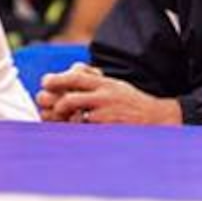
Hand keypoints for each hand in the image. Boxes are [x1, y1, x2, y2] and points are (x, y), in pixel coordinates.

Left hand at [39, 65, 182, 124]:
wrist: (156, 118)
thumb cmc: (132, 102)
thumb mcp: (115, 84)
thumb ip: (94, 78)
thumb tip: (72, 70)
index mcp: (105, 83)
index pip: (76, 77)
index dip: (58, 79)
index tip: (45, 82)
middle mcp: (104, 96)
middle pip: (71, 97)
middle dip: (55, 102)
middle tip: (46, 105)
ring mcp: (106, 114)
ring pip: (76, 115)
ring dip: (63, 118)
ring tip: (59, 120)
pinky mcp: (109, 128)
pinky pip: (85, 130)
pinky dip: (76, 130)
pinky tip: (72, 131)